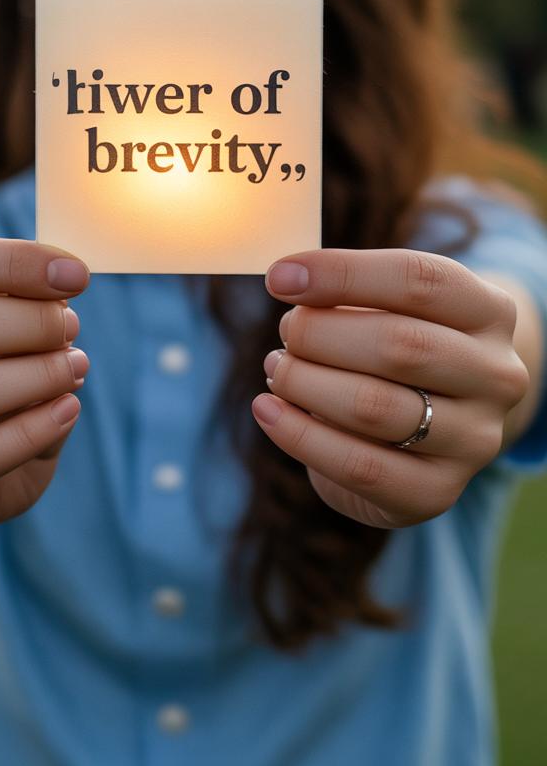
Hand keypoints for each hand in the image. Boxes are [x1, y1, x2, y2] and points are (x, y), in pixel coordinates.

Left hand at [251, 249, 529, 529]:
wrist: (435, 424)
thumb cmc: (398, 343)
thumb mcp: (388, 305)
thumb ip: (347, 291)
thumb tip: (289, 279)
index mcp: (489, 311)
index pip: (419, 280)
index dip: (343, 274)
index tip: (280, 276)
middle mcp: (497, 375)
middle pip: (400, 345)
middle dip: (320, 335)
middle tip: (285, 334)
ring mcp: (476, 439)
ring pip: (375, 407)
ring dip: (304, 383)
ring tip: (276, 369)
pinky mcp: (439, 491)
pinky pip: (359, 467)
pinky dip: (300, 436)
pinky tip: (269, 411)